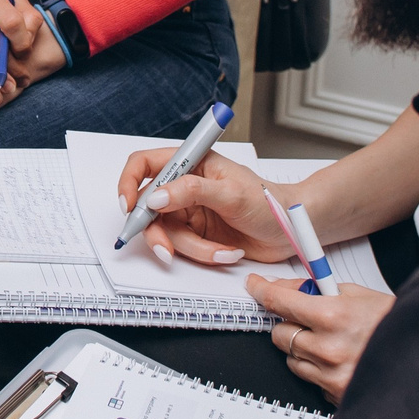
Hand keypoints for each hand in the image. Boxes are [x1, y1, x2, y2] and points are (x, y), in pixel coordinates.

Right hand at [114, 151, 288, 267]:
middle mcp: (184, 186)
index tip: (128, 205)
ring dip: (192, 248)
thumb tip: (156, 197)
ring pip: (166, 233)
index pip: (144, 164)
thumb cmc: (268, 201)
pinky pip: (184, 248)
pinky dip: (204, 255)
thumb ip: (191, 191)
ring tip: (220, 251)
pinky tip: (226, 252)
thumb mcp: (231, 193)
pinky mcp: (196, 235)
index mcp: (191, 162)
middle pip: (147, 206)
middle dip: (156, 230)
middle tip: (166, 247)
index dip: (129, 182)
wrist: (289, 231)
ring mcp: (188, 212)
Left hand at [248, 275, 392, 405]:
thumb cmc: (396, 324)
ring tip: (334, 342)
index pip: (279, 301)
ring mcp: (331, 375)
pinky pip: (311, 379)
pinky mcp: (335, 394)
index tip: (256, 286)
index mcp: (333, 317)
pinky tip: (342, 361)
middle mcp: (328, 348)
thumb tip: (290, 286)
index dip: (262, 290)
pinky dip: (319, 369)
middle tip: (312, 319)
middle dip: (290, 324)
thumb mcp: (360, 295)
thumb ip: (321, 290)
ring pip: (292, 359)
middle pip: (280, 334)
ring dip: (304, 349)